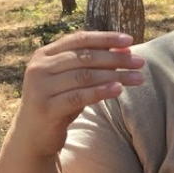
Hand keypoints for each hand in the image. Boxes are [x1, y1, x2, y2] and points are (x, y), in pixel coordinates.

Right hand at [12, 31, 144, 157]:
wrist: (33, 135)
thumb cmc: (59, 101)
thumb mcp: (74, 79)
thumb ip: (94, 64)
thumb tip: (126, 49)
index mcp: (44, 54)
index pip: (79, 39)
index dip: (105, 38)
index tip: (130, 40)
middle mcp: (39, 68)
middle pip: (85, 57)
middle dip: (116, 58)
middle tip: (140, 62)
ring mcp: (40, 88)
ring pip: (84, 76)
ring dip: (115, 75)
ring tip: (138, 77)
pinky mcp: (46, 108)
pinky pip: (78, 97)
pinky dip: (100, 92)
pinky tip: (118, 89)